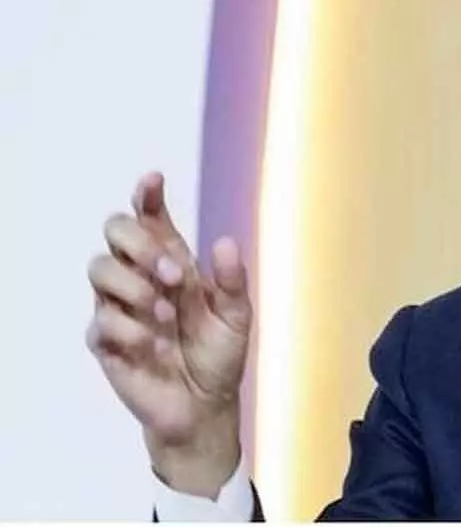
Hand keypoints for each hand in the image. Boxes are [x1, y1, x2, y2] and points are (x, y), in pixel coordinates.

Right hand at [85, 172, 251, 497]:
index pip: (151, 221)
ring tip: (166, 315)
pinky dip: (129, 329)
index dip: (147, 197)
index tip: (154, 180)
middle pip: (115, 232)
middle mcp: (142, 278)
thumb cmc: (219, 355)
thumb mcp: (237, 317)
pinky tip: (153, 345)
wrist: (206, 405)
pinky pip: (100, 322)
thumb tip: (224, 243)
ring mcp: (120, 308)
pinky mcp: (107, 342)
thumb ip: (232, 281)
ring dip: (134, 285)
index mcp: (173, 265)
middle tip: (175, 273)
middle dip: (140, 243)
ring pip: (98, 269)